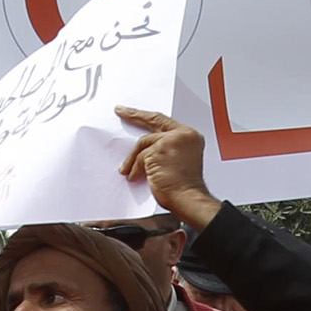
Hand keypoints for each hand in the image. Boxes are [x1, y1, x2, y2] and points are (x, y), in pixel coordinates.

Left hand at [114, 108, 224, 230]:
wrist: (188, 199)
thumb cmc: (185, 187)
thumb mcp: (179, 162)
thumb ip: (166, 150)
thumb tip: (145, 152)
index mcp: (189, 136)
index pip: (165, 122)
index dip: (148, 117)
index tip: (136, 113)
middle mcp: (182, 134)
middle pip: (153, 120)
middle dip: (134, 115)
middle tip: (121, 111)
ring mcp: (170, 140)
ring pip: (144, 144)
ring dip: (133, 159)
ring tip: (128, 171)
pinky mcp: (158, 150)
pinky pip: (140, 157)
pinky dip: (135, 169)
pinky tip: (135, 177)